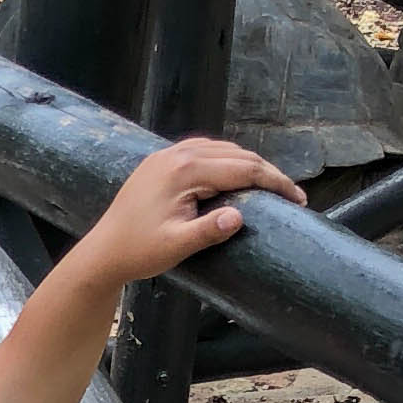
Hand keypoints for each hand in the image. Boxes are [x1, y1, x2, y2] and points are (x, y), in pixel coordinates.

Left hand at [72, 136, 301, 289]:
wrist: (103, 252)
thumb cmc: (139, 251)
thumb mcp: (177, 246)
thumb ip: (209, 231)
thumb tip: (239, 218)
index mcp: (185, 170)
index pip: (243, 168)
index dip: (275, 182)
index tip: (298, 198)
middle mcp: (177, 154)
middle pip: (237, 154)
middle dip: (268, 172)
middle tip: (292, 194)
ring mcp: (167, 154)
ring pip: (222, 150)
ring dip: (248, 164)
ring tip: (270, 186)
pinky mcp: (161, 161)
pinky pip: (204, 152)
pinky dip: (227, 161)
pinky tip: (236, 176)